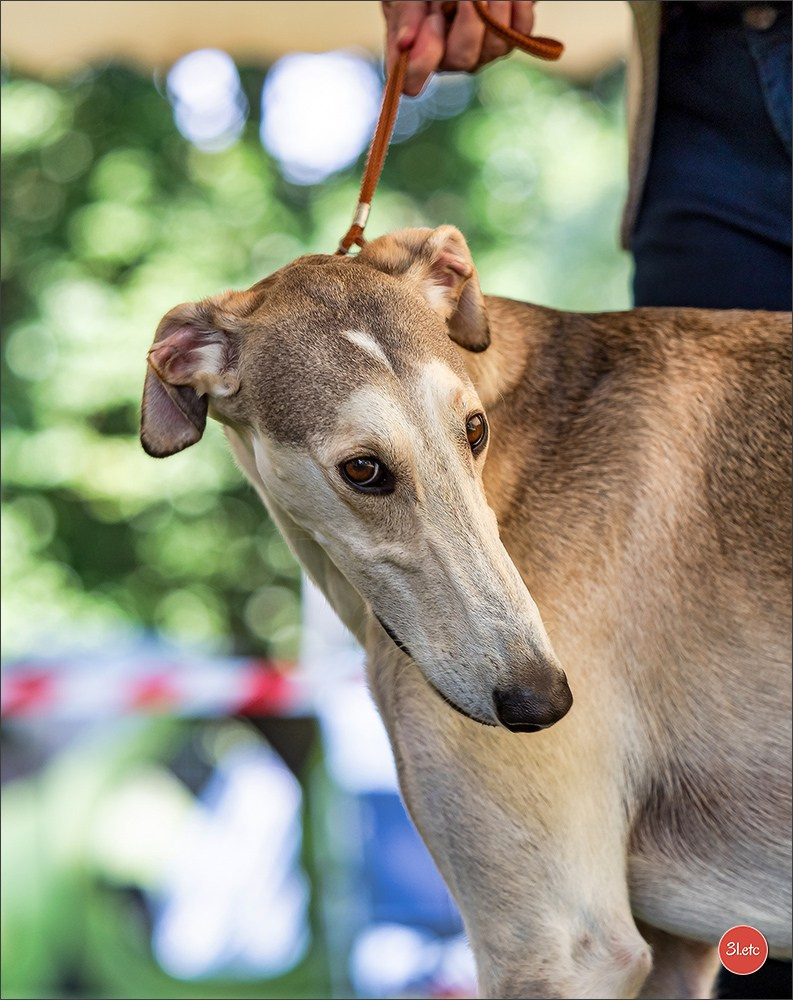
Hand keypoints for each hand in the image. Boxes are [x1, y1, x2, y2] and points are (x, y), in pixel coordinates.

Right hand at [382, 1, 536, 95]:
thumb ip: (406, 15)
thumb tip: (405, 43)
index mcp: (418, 53)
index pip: (412, 82)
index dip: (422, 62)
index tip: (432, 21)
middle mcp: (451, 59)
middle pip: (463, 59)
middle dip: (469, 21)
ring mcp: (482, 51)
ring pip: (495, 46)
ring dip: (495, 10)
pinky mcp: (507, 35)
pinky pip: (520, 29)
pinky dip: (519, 7)